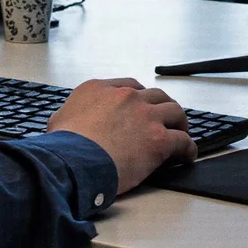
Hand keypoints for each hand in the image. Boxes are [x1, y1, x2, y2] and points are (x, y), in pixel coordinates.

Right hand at [47, 78, 197, 193]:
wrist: (76, 161)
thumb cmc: (64, 145)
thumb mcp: (59, 120)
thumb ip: (68, 115)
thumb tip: (64, 122)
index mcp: (101, 89)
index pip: (130, 86)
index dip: (140, 97)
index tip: (143, 107)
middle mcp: (127, 97)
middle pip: (155, 95)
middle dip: (162, 106)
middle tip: (165, 118)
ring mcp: (146, 116)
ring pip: (174, 111)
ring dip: (179, 122)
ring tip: (182, 132)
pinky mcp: (159, 139)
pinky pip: (182, 140)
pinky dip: (188, 147)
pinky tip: (187, 154)